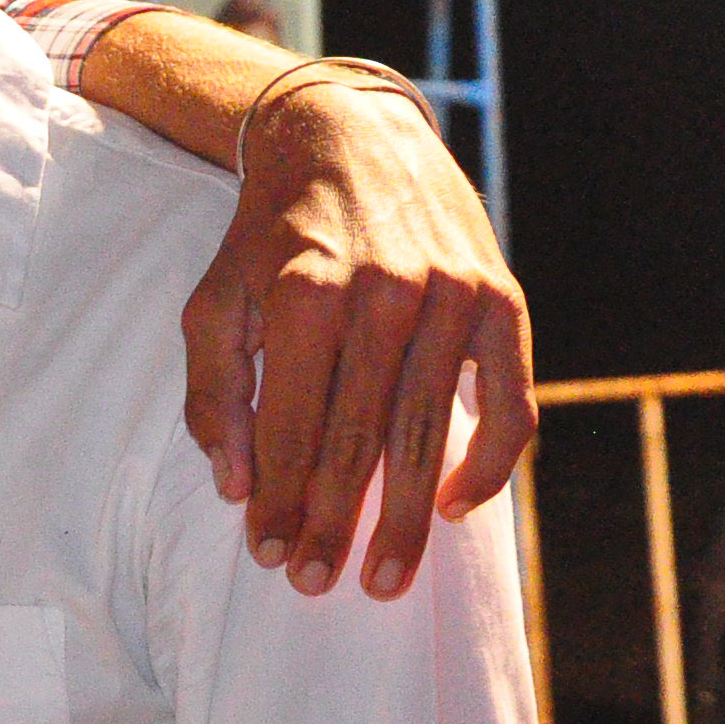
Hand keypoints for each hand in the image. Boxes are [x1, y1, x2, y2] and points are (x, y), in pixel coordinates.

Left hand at [187, 81, 532, 600]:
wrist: (351, 138)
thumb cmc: (270, 235)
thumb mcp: (215, 300)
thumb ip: (216, 393)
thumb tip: (238, 488)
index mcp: (307, 294)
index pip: (294, 428)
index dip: (282, 501)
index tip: (270, 556)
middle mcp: (386, 295)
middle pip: (360, 442)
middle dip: (338, 524)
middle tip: (319, 585)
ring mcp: (453, 297)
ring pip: (430, 433)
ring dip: (408, 518)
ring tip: (384, 578)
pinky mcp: (502, 300)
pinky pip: (509, 405)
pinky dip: (489, 464)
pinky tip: (458, 508)